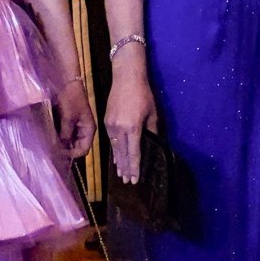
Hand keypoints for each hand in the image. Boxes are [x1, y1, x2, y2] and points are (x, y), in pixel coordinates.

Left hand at [56, 78, 95, 158]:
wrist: (66, 82)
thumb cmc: (71, 99)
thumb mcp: (68, 118)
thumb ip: (65, 134)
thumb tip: (59, 150)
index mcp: (88, 130)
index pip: (83, 150)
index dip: (72, 154)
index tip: (58, 154)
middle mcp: (83, 130)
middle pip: (76, 147)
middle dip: (65, 151)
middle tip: (51, 152)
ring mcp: (75, 126)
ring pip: (69, 142)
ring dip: (60, 145)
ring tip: (49, 147)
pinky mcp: (67, 123)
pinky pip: (63, 135)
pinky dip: (57, 138)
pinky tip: (49, 138)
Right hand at [104, 61, 157, 183]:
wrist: (126, 78)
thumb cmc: (143, 95)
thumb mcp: (153, 113)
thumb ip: (152, 130)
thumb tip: (153, 144)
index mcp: (133, 128)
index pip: (134, 153)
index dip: (135, 168)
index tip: (135, 180)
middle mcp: (119, 130)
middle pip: (122, 154)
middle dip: (125, 169)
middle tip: (127, 182)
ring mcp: (110, 126)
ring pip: (115, 149)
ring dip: (119, 162)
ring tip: (121, 173)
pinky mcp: (106, 121)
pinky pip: (111, 141)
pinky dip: (115, 151)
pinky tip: (117, 157)